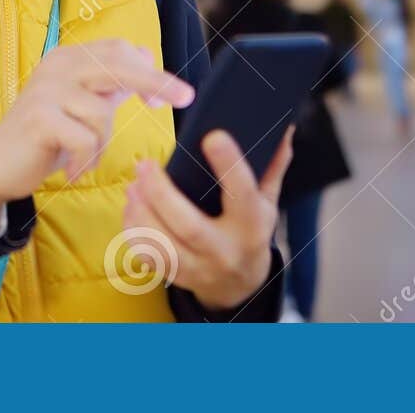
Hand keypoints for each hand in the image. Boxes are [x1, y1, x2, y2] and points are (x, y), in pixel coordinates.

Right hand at [0, 40, 193, 212]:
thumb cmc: (48, 135)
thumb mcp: (83, 104)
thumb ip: (111, 82)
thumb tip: (148, 58)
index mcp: (70, 58)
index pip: (119, 50)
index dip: (149, 71)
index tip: (169, 98)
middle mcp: (57, 66)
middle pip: (117, 65)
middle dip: (155, 82)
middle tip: (185, 98)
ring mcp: (45, 89)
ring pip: (101, 112)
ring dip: (102, 145)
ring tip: (86, 158)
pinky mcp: (38, 117)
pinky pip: (84, 137)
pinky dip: (87, 159)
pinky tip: (74, 171)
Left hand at [123, 126, 292, 310]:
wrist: (241, 286)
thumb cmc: (251, 232)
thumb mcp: (267, 202)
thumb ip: (271, 166)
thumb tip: (284, 128)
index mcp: (252, 225)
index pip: (243, 194)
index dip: (229, 165)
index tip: (212, 136)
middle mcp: (226, 250)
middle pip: (189, 226)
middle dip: (162, 194)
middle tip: (145, 165)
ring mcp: (200, 268)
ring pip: (163, 246)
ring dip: (142, 214)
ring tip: (133, 187)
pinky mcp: (178, 277)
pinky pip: (149, 258)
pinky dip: (134, 232)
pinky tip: (131, 209)